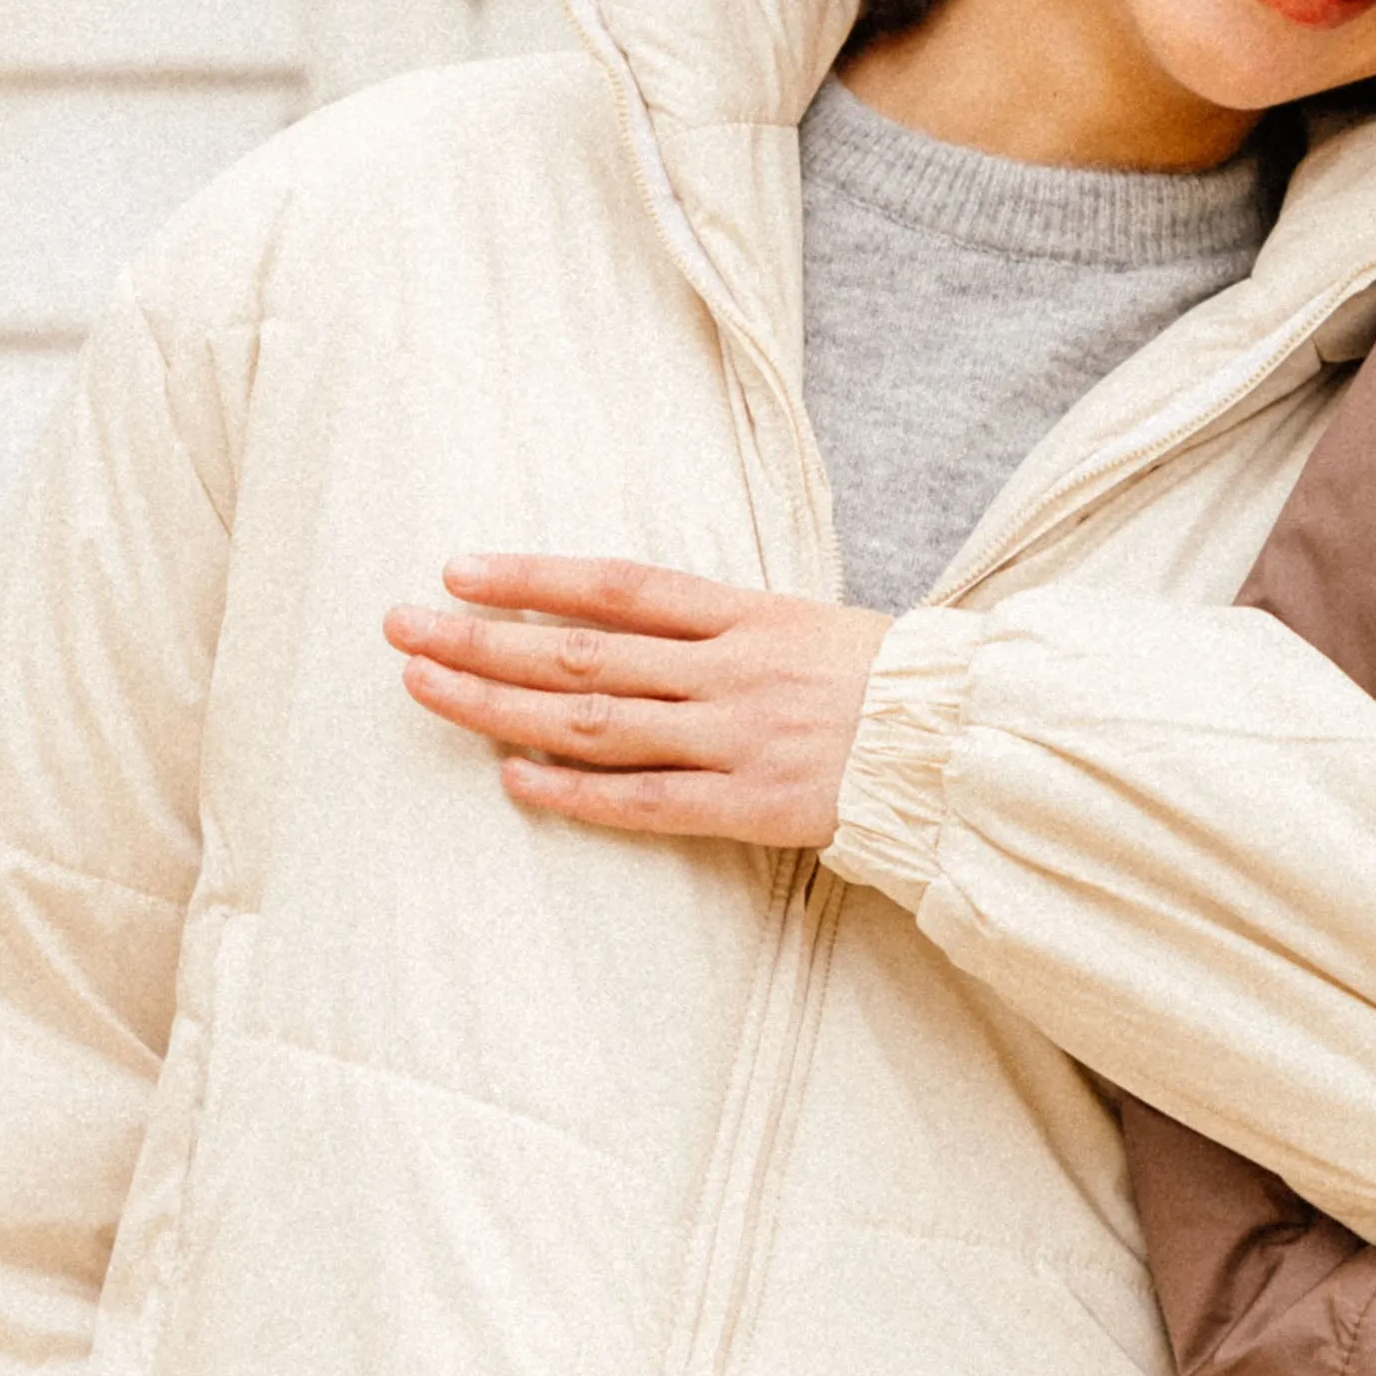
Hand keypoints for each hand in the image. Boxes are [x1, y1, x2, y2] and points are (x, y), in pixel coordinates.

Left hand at [385, 557, 893, 849]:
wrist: (973, 748)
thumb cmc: (896, 685)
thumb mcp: (814, 625)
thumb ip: (729, 630)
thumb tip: (635, 627)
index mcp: (750, 614)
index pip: (618, 587)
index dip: (534, 577)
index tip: (459, 570)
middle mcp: (732, 670)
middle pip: (582, 652)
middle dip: (482, 639)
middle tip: (402, 627)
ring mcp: (738, 738)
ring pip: (596, 721)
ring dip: (500, 706)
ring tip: (426, 690)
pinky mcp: (752, 805)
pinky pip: (646, 800)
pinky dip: (576, 791)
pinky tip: (512, 777)